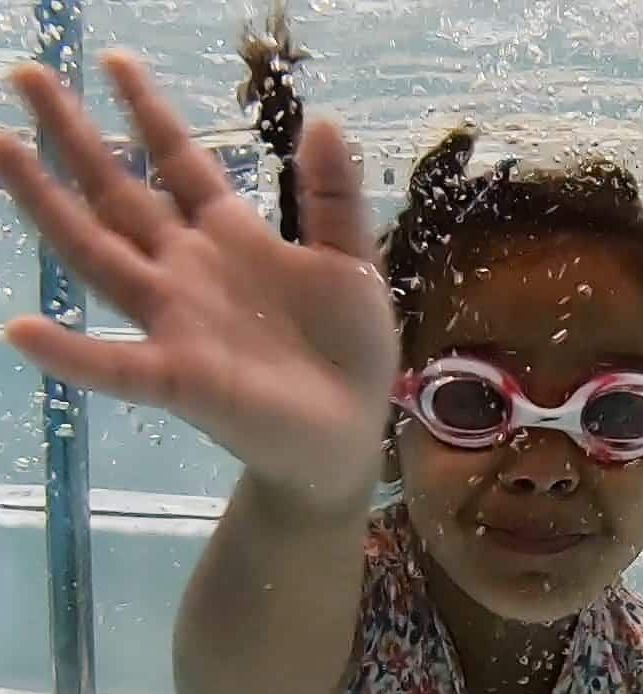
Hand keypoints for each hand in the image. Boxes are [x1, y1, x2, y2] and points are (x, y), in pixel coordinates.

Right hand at [0, 52, 397, 513]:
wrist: (350, 428)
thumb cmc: (350, 350)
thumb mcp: (353, 264)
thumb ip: (335, 198)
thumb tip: (325, 120)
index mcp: (231, 238)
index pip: (180, 163)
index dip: (148, 114)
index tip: (114, 62)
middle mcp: (189, 270)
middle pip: (121, 194)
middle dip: (76, 137)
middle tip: (28, 75)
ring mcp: (177, 322)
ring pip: (99, 256)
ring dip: (48, 206)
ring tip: (3, 148)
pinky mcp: (180, 377)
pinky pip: (117, 365)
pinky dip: (73, 353)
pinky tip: (24, 331)